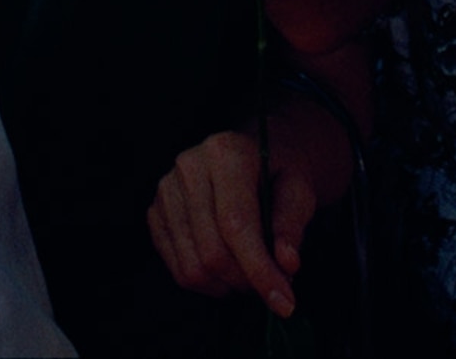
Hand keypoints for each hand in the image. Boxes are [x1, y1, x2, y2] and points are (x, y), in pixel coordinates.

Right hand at [145, 96, 354, 318]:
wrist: (253, 155)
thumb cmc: (278, 173)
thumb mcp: (299, 190)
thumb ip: (292, 224)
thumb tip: (286, 262)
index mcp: (225, 153)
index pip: (236, 224)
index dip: (260, 269)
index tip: (284, 303)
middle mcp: (188, 167)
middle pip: (212, 251)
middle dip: (247, 282)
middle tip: (272, 284)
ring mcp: (166, 190)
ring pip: (193, 266)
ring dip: (227, 285)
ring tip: (250, 274)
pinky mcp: (156, 212)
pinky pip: (177, 268)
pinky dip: (207, 282)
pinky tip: (227, 270)